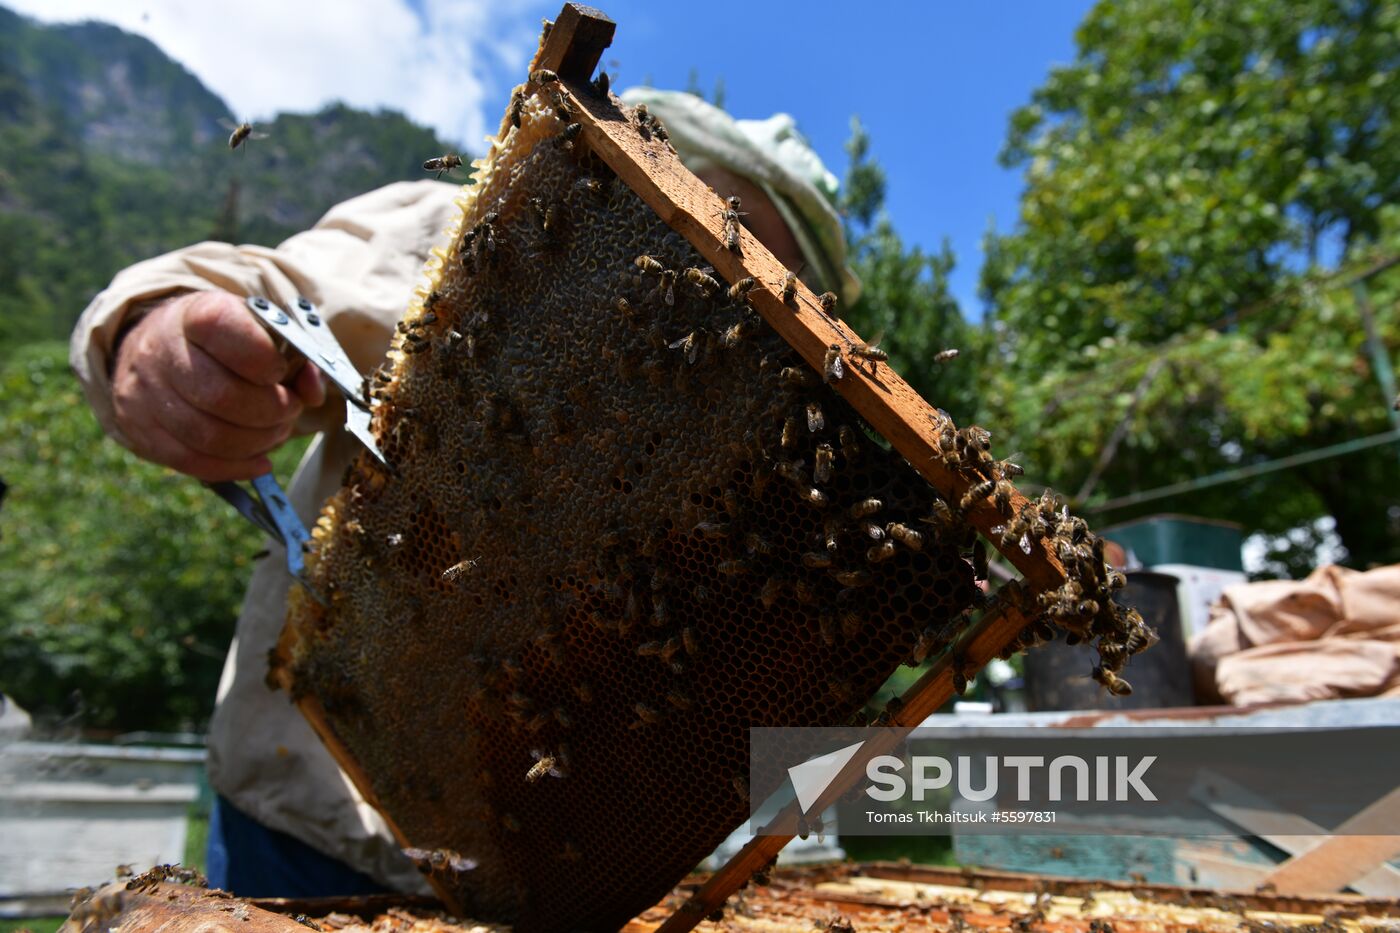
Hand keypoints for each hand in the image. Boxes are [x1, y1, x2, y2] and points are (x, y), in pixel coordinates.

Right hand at [111, 291, 325, 480]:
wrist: (159, 345)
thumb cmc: (225, 340)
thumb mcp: (261, 329)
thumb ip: (297, 354)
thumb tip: (312, 390)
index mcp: (196, 313)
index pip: (223, 330)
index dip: (263, 359)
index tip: (280, 371)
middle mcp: (162, 349)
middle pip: (221, 395)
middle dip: (271, 411)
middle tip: (289, 410)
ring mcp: (145, 393)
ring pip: (208, 436)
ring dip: (257, 442)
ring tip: (275, 431)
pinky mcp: (141, 429)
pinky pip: (192, 461)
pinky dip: (235, 467)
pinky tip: (259, 460)